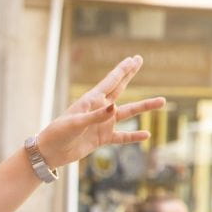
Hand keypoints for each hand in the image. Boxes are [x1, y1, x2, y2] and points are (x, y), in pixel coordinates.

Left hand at [36, 55, 165, 168]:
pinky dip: (133, 136)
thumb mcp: (76, 124)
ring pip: (127, 113)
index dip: (122, 70)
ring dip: (143, 107)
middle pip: (118, 89)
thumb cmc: (58, 134)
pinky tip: (146, 135)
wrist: (50, 153)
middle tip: (139, 60)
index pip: (110, 82)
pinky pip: (122, 137)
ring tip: (162, 101)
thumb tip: (115, 107)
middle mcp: (98, 110)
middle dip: (129, 74)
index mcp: (90, 101)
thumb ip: (96, 116)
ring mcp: (102, 124)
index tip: (134, 58)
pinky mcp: (102, 138)